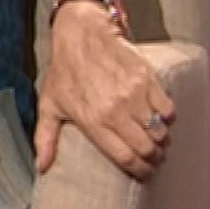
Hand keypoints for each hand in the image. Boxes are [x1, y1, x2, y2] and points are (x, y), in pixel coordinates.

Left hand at [34, 2, 173, 180]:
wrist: (82, 34)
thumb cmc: (64, 71)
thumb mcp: (49, 105)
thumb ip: (45, 138)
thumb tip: (41, 167)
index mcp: (92, 120)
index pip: (125, 158)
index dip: (139, 171)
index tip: (143, 174)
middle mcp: (116, 110)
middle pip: (147, 148)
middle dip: (153, 159)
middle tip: (153, 159)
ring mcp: (134, 95)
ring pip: (160, 131)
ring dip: (161, 140)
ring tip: (156, 141)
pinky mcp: (148, 80)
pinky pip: (168, 110)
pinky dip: (167, 119)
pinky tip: (159, 119)